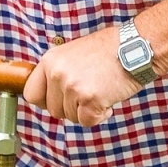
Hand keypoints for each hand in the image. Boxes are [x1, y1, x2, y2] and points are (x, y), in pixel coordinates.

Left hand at [23, 25, 142, 127]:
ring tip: (102, 90)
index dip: (46, 101)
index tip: (60, 100)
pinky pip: (88, 121)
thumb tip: (50, 96)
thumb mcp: (74, 53)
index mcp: (50, 60)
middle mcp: (57, 73)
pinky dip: (100, 115)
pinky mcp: (90, 99)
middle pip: (53, 110)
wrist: (136, 45)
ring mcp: (73, 86)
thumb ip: (59, 72)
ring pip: (71, 117)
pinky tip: (109, 99)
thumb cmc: (110, 49)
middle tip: (89, 92)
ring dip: (87, 110)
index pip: (31, 94)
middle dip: (71, 107)